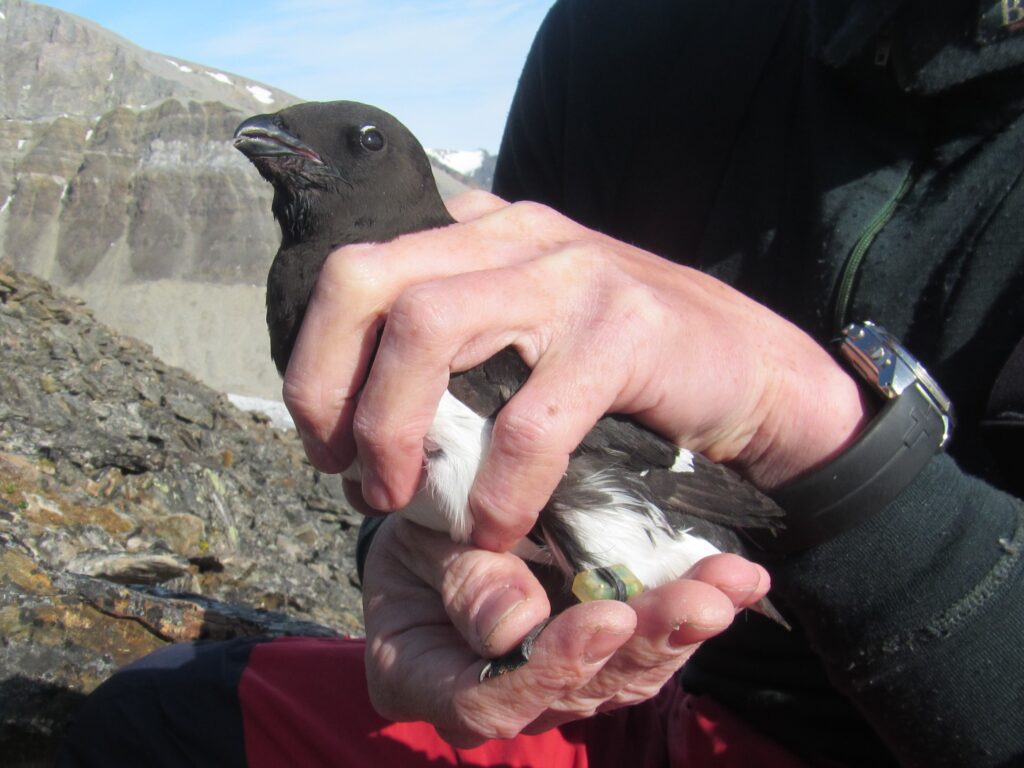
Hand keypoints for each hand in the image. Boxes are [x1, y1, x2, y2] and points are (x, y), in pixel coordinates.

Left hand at [283, 192, 868, 549]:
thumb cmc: (632, 366)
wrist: (757, 373)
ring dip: (393, 429)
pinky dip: (498, 488)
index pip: (358, 269)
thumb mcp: (534, 332)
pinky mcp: (623, 328)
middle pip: (366, 279)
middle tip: (341, 468)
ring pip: (427, 328)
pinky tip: (497, 527)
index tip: (326, 438)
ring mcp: (570, 273)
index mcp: (483, 234)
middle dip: (327, 384)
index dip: (316, 358)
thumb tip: (370, 400)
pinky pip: (529, 420)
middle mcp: (516, 234)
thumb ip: (465, 336)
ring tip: (397, 500)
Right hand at [362, 515, 770, 746]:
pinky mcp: (599, 658)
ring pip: (625, 676)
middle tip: (701, 603)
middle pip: (577, 694)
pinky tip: (737, 580)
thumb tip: (518, 625)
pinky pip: (648, 646)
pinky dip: (691, 611)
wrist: (441, 526)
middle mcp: (500, 697)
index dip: (550, 668)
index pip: (489, 700)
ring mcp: (555, 683)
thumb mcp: (422, 539)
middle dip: (644, 646)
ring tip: (731, 585)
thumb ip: (463, 579)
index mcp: (428, 679)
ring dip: (682, 629)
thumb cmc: (418, 532)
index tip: (606, 617)